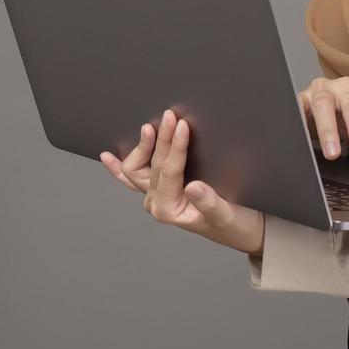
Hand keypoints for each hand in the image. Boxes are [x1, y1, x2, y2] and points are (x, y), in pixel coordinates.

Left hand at [100, 107, 265, 255]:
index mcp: (168, 211)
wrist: (241, 231)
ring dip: (143, 146)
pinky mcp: (158, 190)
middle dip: (162, 139)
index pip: (168, 171)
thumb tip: (194, 187)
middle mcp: (156, 203)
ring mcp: (154, 196)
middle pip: (152, 165)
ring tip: (149, 126)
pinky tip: (107, 157)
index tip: (182, 125)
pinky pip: (132, 178)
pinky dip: (118, 168)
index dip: (175, 147)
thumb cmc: (234, 225)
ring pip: (137, 168)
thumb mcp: (226, 215)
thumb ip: (209, 203)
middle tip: (171, 116)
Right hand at [300, 75, 348, 160]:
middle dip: (329, 131)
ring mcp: (307, 95)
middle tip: (334, 154)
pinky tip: (293, 138)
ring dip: (308, 130)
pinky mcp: (293, 104)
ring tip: (311, 149)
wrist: (322, 108)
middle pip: (325, 106)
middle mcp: (326, 88)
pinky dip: (292, 125)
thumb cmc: (344, 113)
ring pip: (305, 108)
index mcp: (347, 88)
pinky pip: (291, 112)